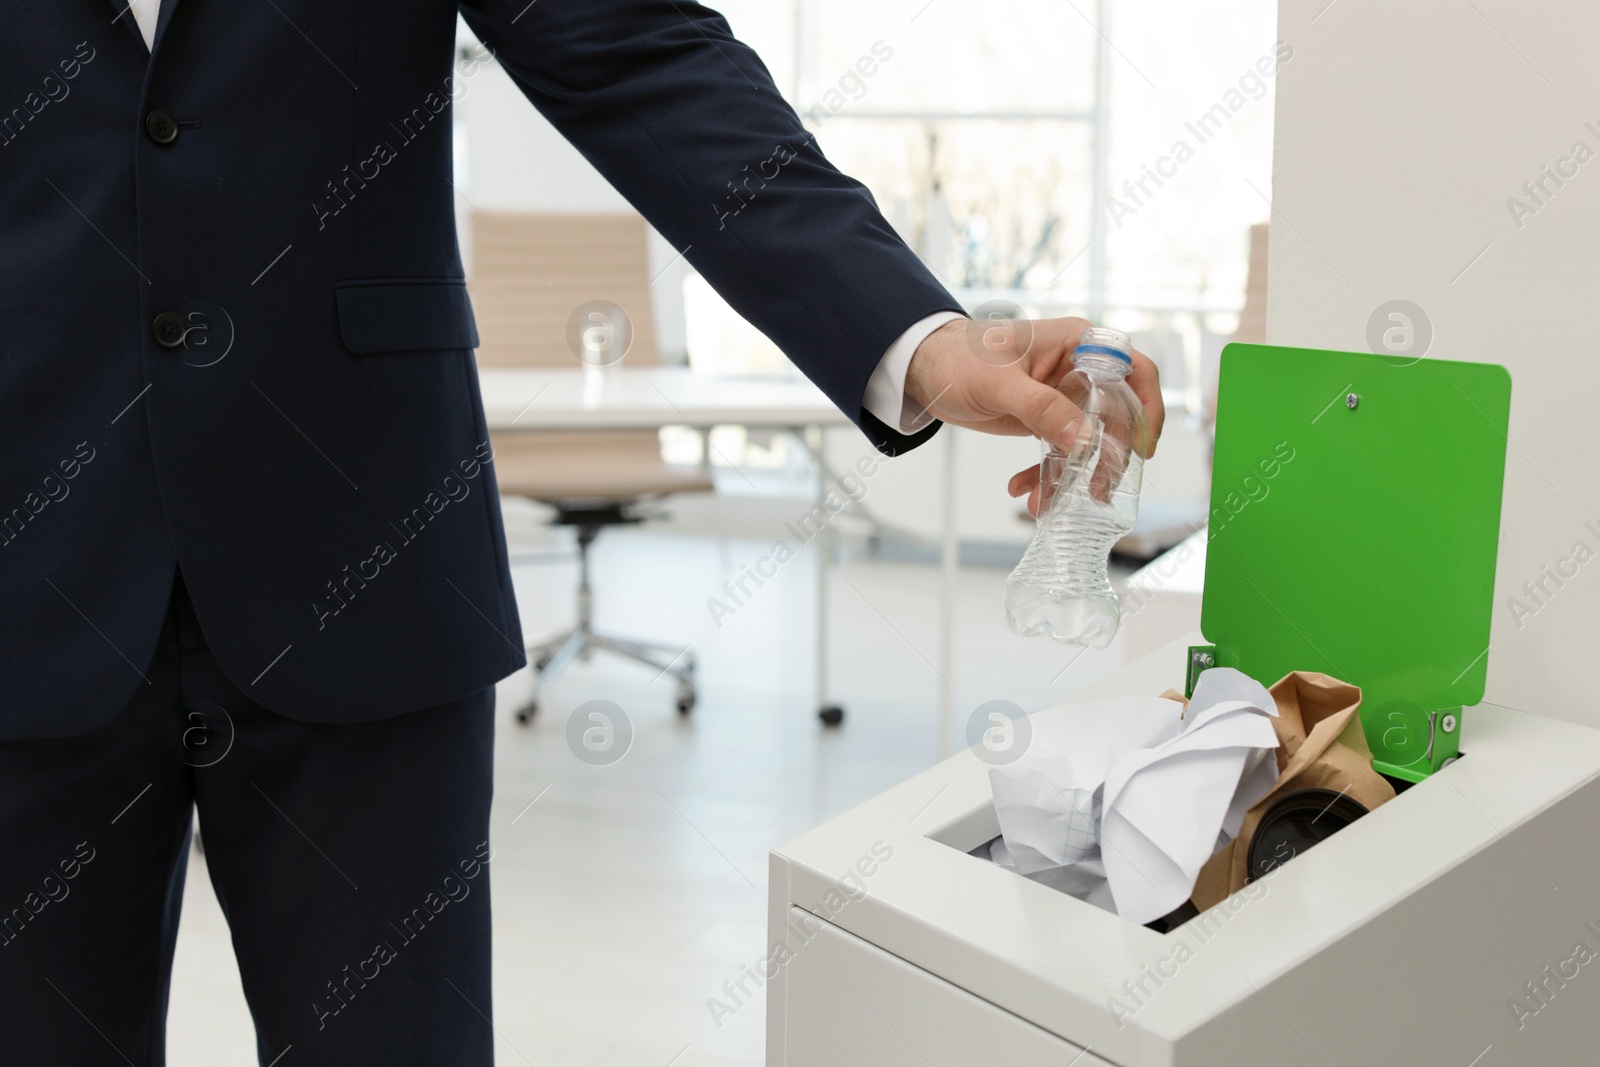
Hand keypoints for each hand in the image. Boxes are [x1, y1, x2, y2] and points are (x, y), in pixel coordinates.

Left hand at [904, 316, 1164, 516]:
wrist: (925, 369)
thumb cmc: (958, 359)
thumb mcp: (998, 384)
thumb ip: (1043, 410)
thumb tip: (1085, 441)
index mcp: (1078, 343)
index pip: (1135, 371)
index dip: (1148, 409)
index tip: (1142, 448)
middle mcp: (1079, 368)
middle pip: (1116, 416)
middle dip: (1106, 457)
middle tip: (1095, 490)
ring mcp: (1063, 395)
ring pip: (1088, 440)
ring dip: (1073, 474)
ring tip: (1050, 503)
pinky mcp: (1045, 418)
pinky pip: (1059, 450)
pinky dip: (1046, 474)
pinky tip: (1024, 491)